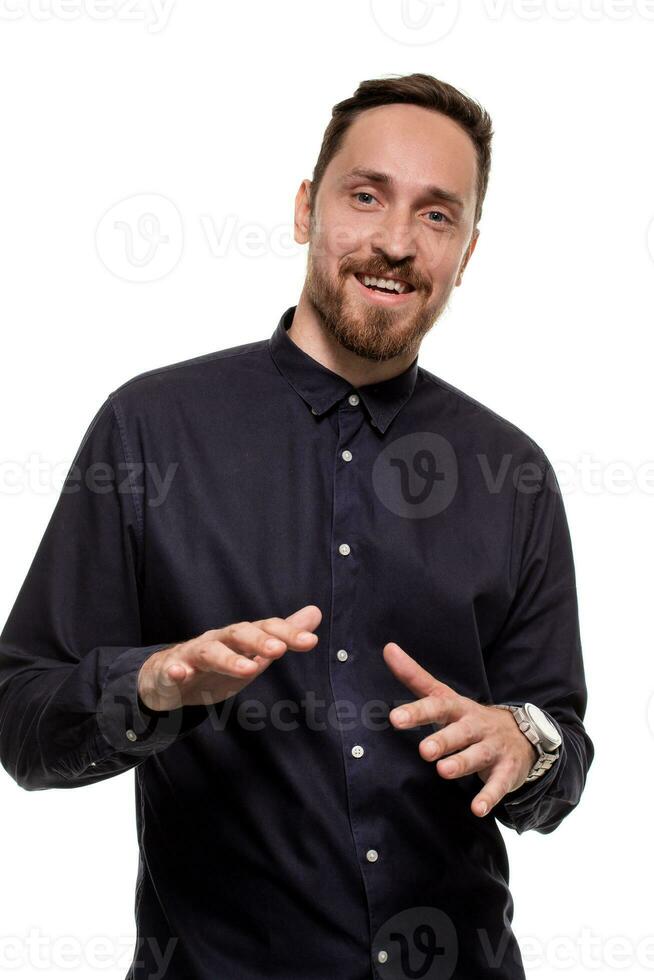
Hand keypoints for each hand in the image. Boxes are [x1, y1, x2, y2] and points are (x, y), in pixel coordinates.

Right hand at [137, 604, 321, 711]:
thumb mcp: (254, 652)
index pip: (266, 629)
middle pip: (238, 634)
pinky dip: (175, 670)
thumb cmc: (217, 665)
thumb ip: (283, 635)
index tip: (311, 642)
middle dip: (259, 641)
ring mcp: (192, 654)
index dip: (287, 635)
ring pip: (209, 652)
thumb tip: (315, 612)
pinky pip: (171, 670)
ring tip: (248, 669)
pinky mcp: (170, 671)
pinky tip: (180, 673)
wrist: (169, 678)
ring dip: (228, 659)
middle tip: (278, 651)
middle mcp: (218, 640)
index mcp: (240, 637)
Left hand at [383, 642, 537, 817]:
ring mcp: (493, 747)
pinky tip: (477, 809)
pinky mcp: (507, 770)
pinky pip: (499, 784)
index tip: (394, 718)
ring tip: (443, 771)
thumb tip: (388, 648)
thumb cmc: (469, 717)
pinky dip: (489, 796)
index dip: (417, 711)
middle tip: (424, 750)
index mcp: (458, 708)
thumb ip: (415, 676)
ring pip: (477, 755)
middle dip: (443, 740)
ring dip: (462, 763)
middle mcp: (476, 725)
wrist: (522, 734)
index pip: (436, 705)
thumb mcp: (444, 696)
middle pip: (459, 731)